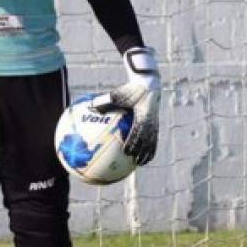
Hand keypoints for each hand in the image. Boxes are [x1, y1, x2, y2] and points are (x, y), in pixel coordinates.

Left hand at [91, 47, 160, 164]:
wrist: (148, 83)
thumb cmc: (130, 90)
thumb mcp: (117, 95)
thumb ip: (105, 102)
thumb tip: (89, 106)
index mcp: (140, 115)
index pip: (137, 132)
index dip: (132, 142)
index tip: (126, 151)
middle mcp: (149, 121)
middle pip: (146, 140)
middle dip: (141, 151)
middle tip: (133, 161)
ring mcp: (154, 123)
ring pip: (152, 141)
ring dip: (148, 153)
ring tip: (143, 163)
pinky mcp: (156, 123)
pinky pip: (155, 138)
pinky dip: (152, 147)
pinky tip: (148, 154)